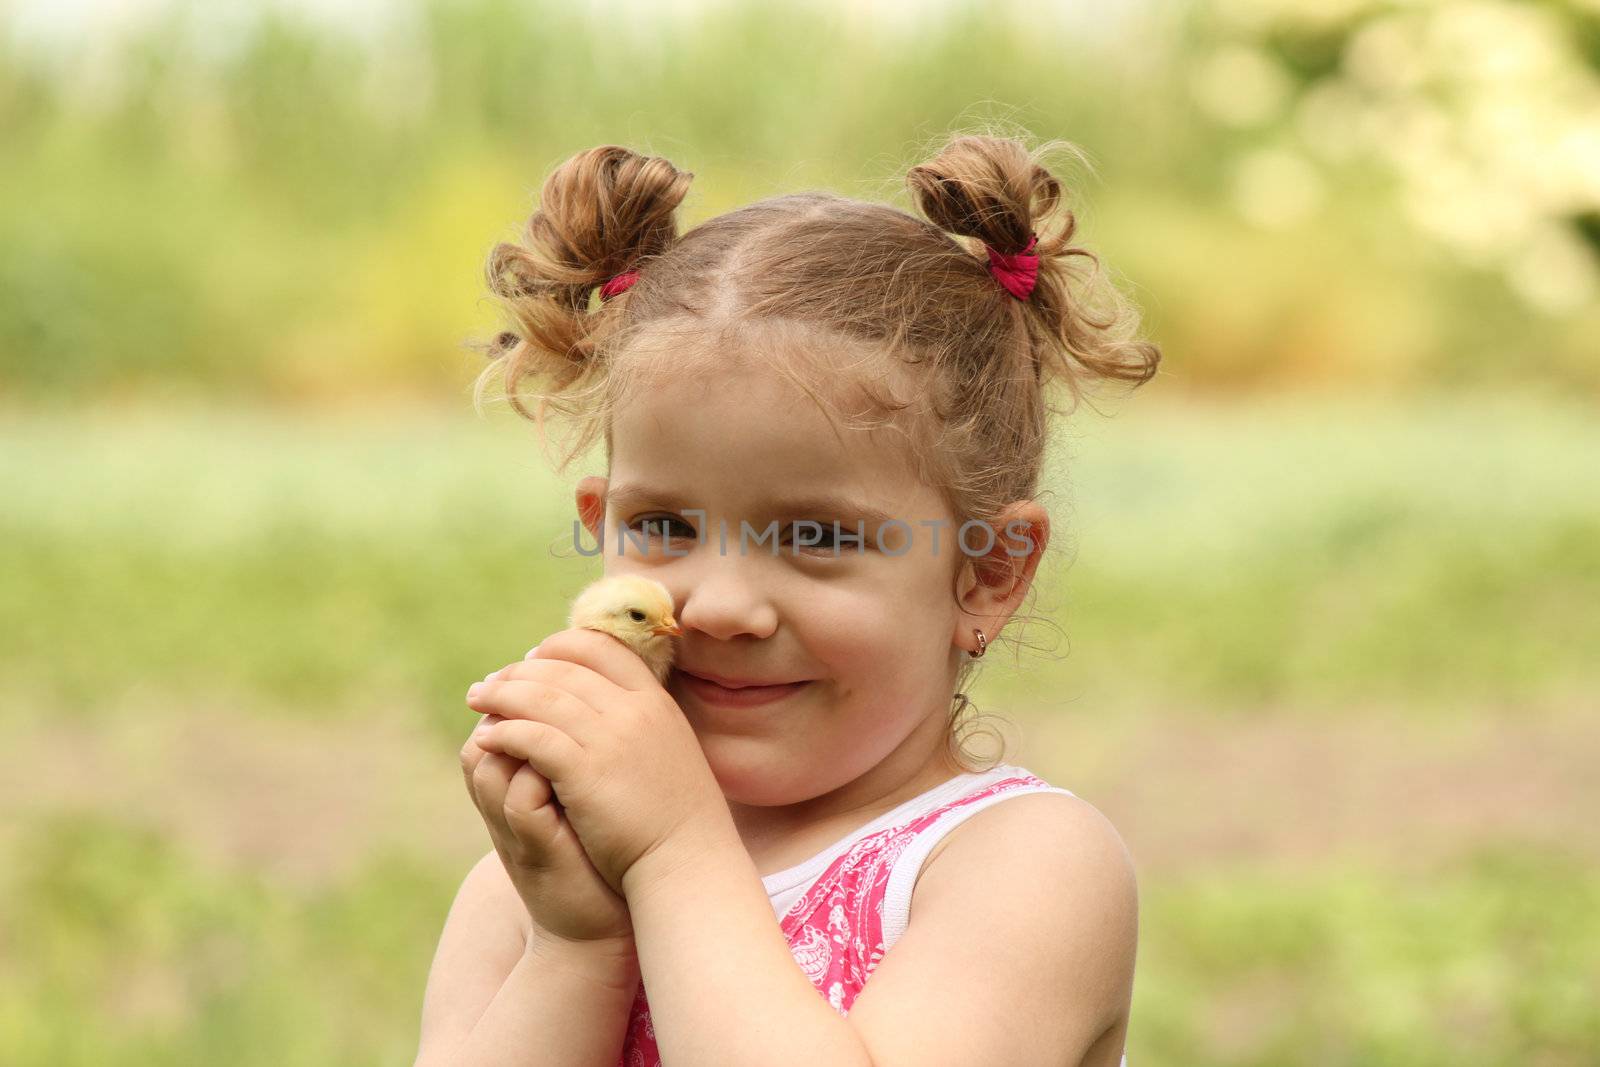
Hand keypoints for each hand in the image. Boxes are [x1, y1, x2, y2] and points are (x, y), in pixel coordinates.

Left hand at [465, 627, 730, 898]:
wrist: (688, 862)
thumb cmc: (677, 819)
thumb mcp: (669, 751)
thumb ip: (642, 723)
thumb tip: (610, 704)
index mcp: (655, 701)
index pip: (600, 647)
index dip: (559, 647)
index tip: (532, 659)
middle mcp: (635, 710)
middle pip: (564, 668)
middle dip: (519, 670)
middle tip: (491, 682)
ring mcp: (611, 738)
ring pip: (541, 697)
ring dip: (502, 694)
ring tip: (476, 700)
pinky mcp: (586, 771)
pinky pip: (533, 736)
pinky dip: (505, 732)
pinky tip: (488, 738)